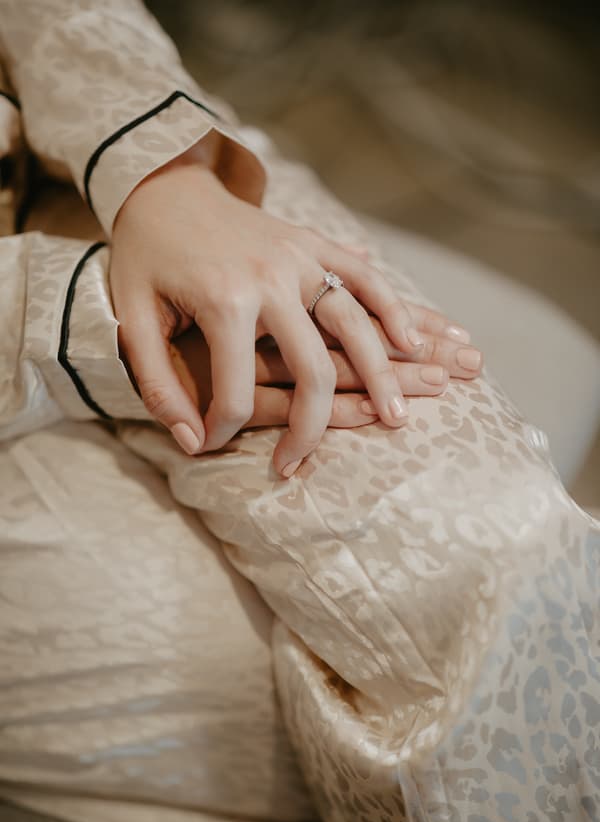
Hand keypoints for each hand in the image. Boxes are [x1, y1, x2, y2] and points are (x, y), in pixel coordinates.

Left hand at [110, 144, 474, 476]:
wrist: (162, 185)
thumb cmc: (144, 257)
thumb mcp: (131, 318)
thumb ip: (157, 383)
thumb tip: (191, 441)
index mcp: (224, 302)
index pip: (236, 392)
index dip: (222, 428)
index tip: (210, 442)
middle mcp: (270, 280)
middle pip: (312, 368)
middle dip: (312, 426)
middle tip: (303, 463)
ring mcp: (299, 258)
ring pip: (354, 324)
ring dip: (381, 373)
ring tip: (398, 416)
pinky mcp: (313, 244)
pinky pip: (364, 277)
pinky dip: (393, 307)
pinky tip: (409, 341)